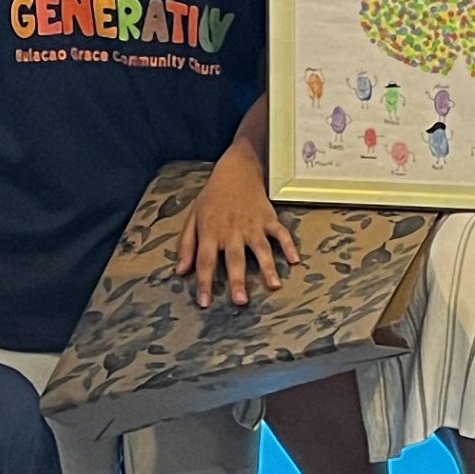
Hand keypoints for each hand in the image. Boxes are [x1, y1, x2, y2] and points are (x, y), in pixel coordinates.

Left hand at [176, 147, 298, 308]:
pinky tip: (294, 261)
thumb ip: (187, 245)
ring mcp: (253, 224)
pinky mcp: (269, 218)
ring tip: (273, 286)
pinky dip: (289, 246)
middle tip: (241, 301)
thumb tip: (180, 271)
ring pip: (261, 248)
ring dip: (267, 267)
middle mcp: (232, 230)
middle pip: (234, 258)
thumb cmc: (212, 197)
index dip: (204, 282)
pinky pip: (281, 234)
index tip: (205, 302)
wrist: (236, 170)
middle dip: (237, 280)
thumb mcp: (193, 218)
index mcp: (210, 231)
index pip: (205, 260)